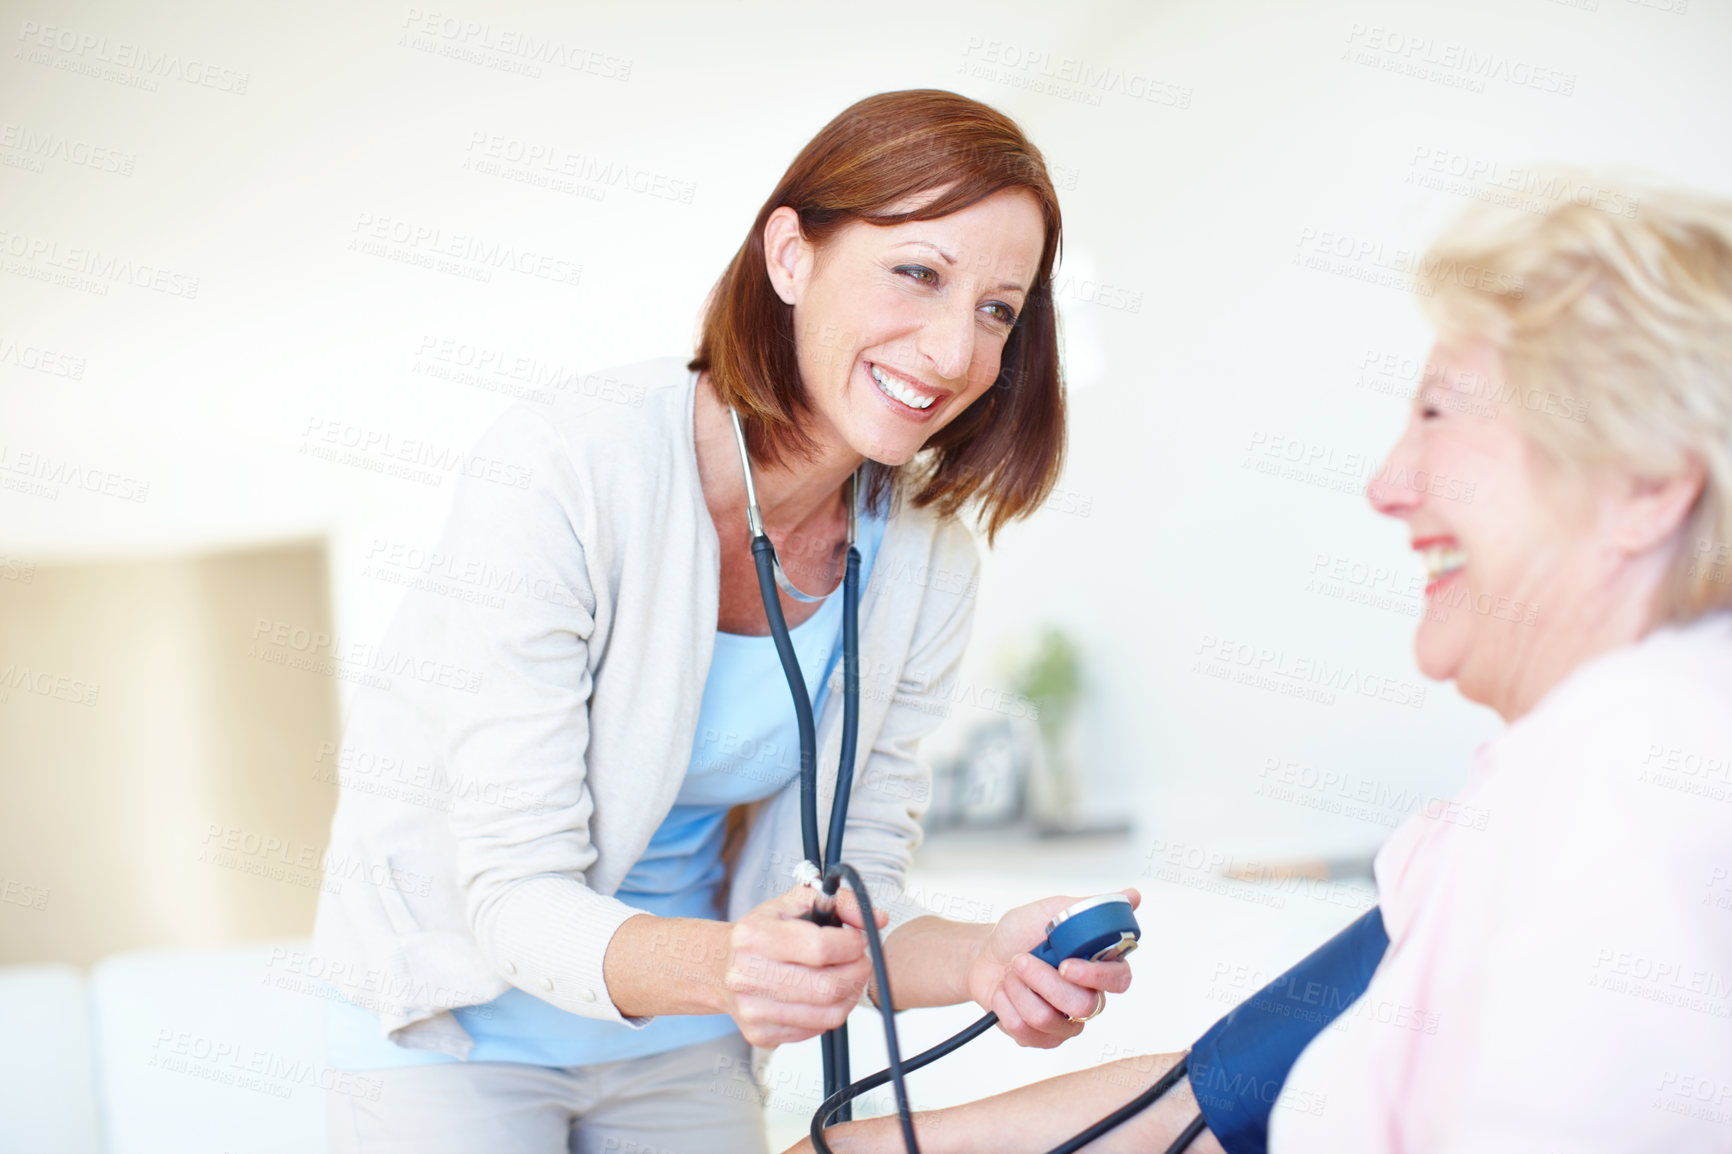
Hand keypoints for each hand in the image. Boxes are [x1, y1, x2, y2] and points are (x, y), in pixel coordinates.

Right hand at [715, 884, 887, 1047]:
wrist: (721, 966)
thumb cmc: (762, 933)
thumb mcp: (796, 903)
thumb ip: (841, 903)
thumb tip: (876, 918)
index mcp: (753, 935)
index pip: (820, 947)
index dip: (851, 945)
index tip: (858, 941)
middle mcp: (746, 975)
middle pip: (826, 987)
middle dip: (857, 973)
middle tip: (859, 961)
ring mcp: (751, 1010)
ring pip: (826, 1014)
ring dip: (849, 995)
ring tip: (846, 977)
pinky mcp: (760, 1035)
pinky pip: (815, 1030)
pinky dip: (830, 1013)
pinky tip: (824, 995)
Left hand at [965, 889, 1139, 1048]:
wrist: (983, 955)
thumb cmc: (1020, 933)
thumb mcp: (1052, 911)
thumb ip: (1090, 909)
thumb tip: (1133, 896)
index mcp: (1096, 965)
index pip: (1119, 979)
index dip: (1096, 976)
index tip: (1066, 965)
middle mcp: (1085, 995)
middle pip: (1083, 1005)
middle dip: (1043, 981)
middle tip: (1020, 959)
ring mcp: (1064, 1021)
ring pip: (1049, 1020)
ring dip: (1019, 990)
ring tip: (1012, 973)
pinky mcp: (1040, 1038)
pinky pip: (1026, 1033)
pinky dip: (1005, 1006)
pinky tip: (1005, 993)